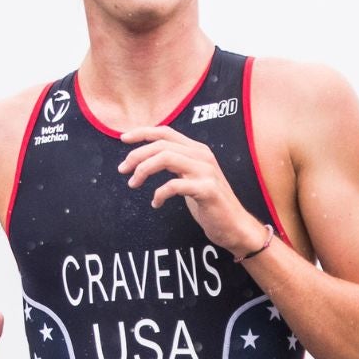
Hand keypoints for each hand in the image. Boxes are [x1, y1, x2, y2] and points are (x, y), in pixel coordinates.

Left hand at [116, 126, 262, 255]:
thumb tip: (146, 158)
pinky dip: (159, 193)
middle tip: (123, 170)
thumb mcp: (190, 177)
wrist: (235, 226)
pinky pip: (174, 185)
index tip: (123, 139)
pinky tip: (156, 203)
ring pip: (166, 158)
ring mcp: (206, 172)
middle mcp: (202, 156)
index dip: (143, 133)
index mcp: (197, 150)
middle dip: (137, 155)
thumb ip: (175, 164)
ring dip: (144, 170)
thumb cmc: (209, 203)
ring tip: (133, 184)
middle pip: (161, 145)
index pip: (166, 132)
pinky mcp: (207, 190)